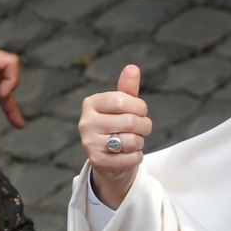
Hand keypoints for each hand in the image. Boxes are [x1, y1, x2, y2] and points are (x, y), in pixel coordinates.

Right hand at [79, 64, 151, 208]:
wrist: (109, 159)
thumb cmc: (118, 126)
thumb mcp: (123, 106)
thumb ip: (127, 88)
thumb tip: (133, 68)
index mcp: (91, 103)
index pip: (122, 100)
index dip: (139, 107)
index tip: (140, 111)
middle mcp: (86, 122)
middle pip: (130, 121)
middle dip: (144, 126)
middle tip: (143, 128)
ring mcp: (89, 143)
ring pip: (131, 141)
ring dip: (140, 143)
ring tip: (133, 142)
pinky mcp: (97, 162)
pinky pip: (130, 158)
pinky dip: (136, 157)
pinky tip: (129, 155)